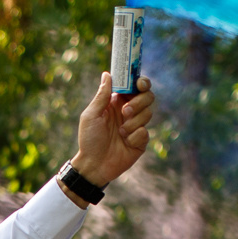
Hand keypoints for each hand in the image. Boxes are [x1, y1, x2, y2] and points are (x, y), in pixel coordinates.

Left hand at [69, 71, 158, 191]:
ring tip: (120, 132)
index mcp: (117, 102)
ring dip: (133, 122)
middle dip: (139, 102)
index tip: (140, 83)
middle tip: (125, 111)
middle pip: (148, 96)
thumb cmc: (89, 139)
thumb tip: (107, 74)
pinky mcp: (141, 140)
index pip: (135, 86)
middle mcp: (129, 112)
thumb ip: (101, 95)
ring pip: (148, 113)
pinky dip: (134, 137)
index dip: (141, 81)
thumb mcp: (91, 115)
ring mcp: (136, 126)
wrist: (94, 165)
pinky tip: (124, 143)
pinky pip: (145, 132)